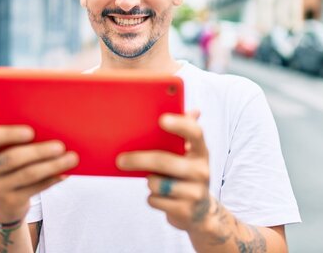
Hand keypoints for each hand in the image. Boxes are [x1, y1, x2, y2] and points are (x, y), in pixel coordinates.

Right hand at [0, 126, 78, 222]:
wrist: (5, 203)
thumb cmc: (13, 166)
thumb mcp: (8, 153)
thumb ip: (22, 143)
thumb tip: (53, 132)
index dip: (11, 134)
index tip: (31, 132)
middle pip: (13, 158)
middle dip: (39, 151)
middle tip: (61, 146)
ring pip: (27, 174)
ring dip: (52, 165)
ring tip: (71, 158)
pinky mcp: (9, 202)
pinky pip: (35, 188)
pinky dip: (52, 179)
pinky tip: (65, 173)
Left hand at [116, 110, 212, 231]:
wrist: (200, 211)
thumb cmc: (187, 175)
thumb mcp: (190, 155)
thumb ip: (186, 132)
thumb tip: (194, 110)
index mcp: (201, 151)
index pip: (195, 133)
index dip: (180, 124)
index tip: (161, 119)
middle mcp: (202, 170)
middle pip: (163, 160)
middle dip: (138, 160)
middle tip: (120, 160)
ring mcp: (195, 192)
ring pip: (156, 183)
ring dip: (150, 182)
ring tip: (156, 180)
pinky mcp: (185, 210)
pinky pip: (155, 200)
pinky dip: (152, 198)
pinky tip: (160, 197)